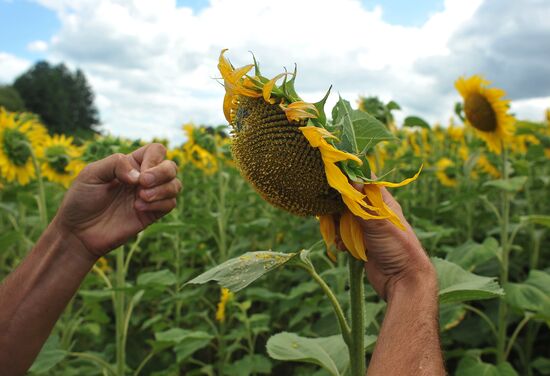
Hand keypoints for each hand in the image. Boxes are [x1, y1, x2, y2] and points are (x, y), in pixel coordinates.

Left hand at [53, 143, 181, 258]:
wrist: (78, 232)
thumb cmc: (81, 200)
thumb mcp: (91, 174)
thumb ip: (116, 164)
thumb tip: (140, 175)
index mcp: (130, 164)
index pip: (156, 150)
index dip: (154, 158)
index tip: (139, 173)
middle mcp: (143, 178)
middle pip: (171, 166)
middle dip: (162, 172)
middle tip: (143, 183)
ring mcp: (149, 196)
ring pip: (175, 185)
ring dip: (162, 189)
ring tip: (140, 197)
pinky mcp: (151, 214)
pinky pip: (170, 204)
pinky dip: (159, 204)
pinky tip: (139, 208)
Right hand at [337, 184, 435, 299]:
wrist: (402, 281)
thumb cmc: (398, 248)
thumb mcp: (379, 223)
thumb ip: (362, 203)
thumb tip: (350, 178)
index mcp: (383, 203)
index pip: (365, 181)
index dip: (350, 177)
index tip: (332, 177)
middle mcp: (375, 213)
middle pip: (350, 200)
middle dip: (337, 205)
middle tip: (327, 210)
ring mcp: (368, 229)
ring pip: (344, 219)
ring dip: (337, 225)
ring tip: (337, 233)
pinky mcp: (362, 244)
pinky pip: (345, 236)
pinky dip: (340, 240)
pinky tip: (341, 247)